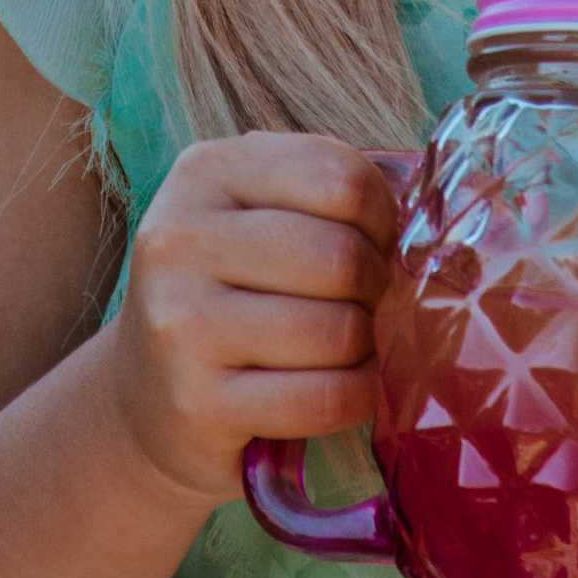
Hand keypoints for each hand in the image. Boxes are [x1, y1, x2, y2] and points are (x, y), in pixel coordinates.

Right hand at [102, 134, 397, 511]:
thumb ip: (330, 201)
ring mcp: (180, 325)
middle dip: (375, 289)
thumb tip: (433, 226)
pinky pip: (324, 398)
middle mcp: (180, 240)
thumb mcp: (258, 220)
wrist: (143, 403)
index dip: (383, 216)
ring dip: (366, 349)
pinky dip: (357, 398)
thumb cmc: (232, 298)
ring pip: (337, 331)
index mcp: (206, 173)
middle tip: (368, 306)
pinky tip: (345, 391)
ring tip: (349, 350)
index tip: (378, 243)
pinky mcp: (197, 404)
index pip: (339, 176)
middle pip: (340, 256)